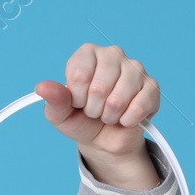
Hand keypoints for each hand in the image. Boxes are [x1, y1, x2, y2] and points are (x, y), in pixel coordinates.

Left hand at [36, 43, 159, 188]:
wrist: (103, 140)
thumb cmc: (80, 120)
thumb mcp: (60, 114)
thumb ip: (53, 100)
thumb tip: (42, 87)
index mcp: (87, 54)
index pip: (79, 76)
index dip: (76, 98)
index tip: (77, 102)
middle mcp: (112, 55)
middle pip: (99, 88)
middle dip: (93, 109)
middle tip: (94, 110)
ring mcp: (135, 68)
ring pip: (118, 99)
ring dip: (109, 116)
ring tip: (108, 114)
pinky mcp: (152, 87)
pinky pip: (138, 107)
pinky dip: (127, 120)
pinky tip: (125, 118)